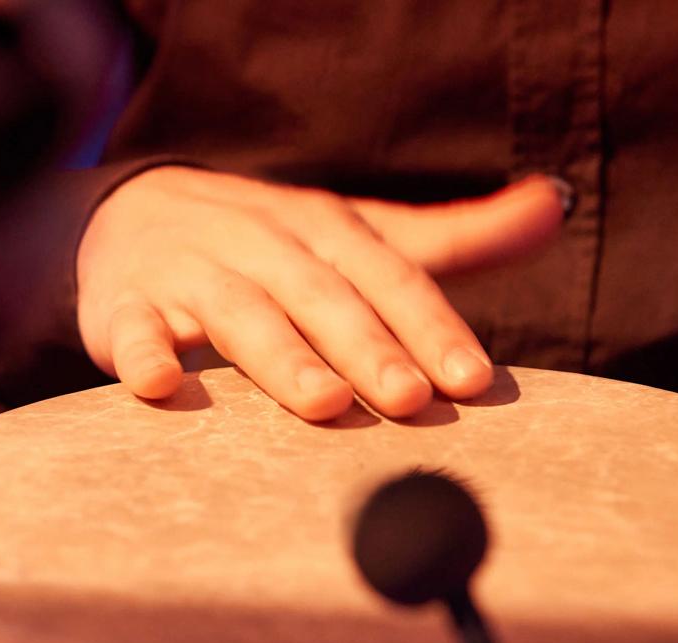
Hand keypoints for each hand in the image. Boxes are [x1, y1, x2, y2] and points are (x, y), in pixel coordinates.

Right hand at [77, 167, 566, 419]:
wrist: (130, 216)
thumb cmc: (270, 247)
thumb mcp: (357, 235)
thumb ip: (453, 238)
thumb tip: (554, 205)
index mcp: (322, 229)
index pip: (388, 275)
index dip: (432, 325)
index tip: (473, 380)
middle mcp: (259, 244)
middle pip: (319, 296)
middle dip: (367, 347)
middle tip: (411, 401)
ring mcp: (188, 274)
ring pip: (238, 313)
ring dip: (279, 357)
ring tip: (323, 403)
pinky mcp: (123, 307)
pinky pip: (130, 329)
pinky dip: (142, 352)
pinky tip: (159, 384)